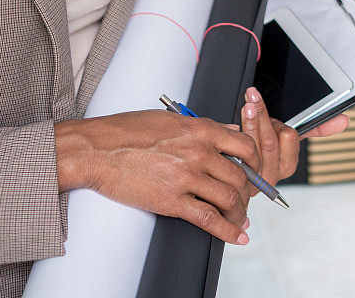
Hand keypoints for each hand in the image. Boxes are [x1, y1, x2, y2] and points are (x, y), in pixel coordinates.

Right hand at [54, 109, 260, 244]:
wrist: (98, 149)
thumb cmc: (128, 131)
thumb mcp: (171, 118)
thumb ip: (203, 126)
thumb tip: (229, 129)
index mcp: (201, 129)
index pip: (245, 144)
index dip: (256, 161)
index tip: (255, 171)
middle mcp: (199, 152)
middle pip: (240, 176)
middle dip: (248, 191)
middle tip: (246, 199)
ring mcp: (187, 177)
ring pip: (230, 198)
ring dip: (240, 213)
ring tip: (239, 219)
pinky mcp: (172, 201)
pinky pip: (209, 220)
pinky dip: (228, 231)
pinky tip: (236, 236)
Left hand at [240, 87, 348, 191]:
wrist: (237, 169)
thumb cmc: (265, 146)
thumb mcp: (289, 136)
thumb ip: (318, 128)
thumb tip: (345, 121)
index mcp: (288, 165)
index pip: (289, 138)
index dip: (276, 119)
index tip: (260, 100)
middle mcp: (272, 176)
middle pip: (270, 140)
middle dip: (261, 114)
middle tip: (251, 96)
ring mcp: (253, 180)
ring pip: (253, 145)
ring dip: (248, 122)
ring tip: (245, 105)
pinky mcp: (238, 178)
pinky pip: (237, 155)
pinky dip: (233, 137)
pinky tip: (229, 125)